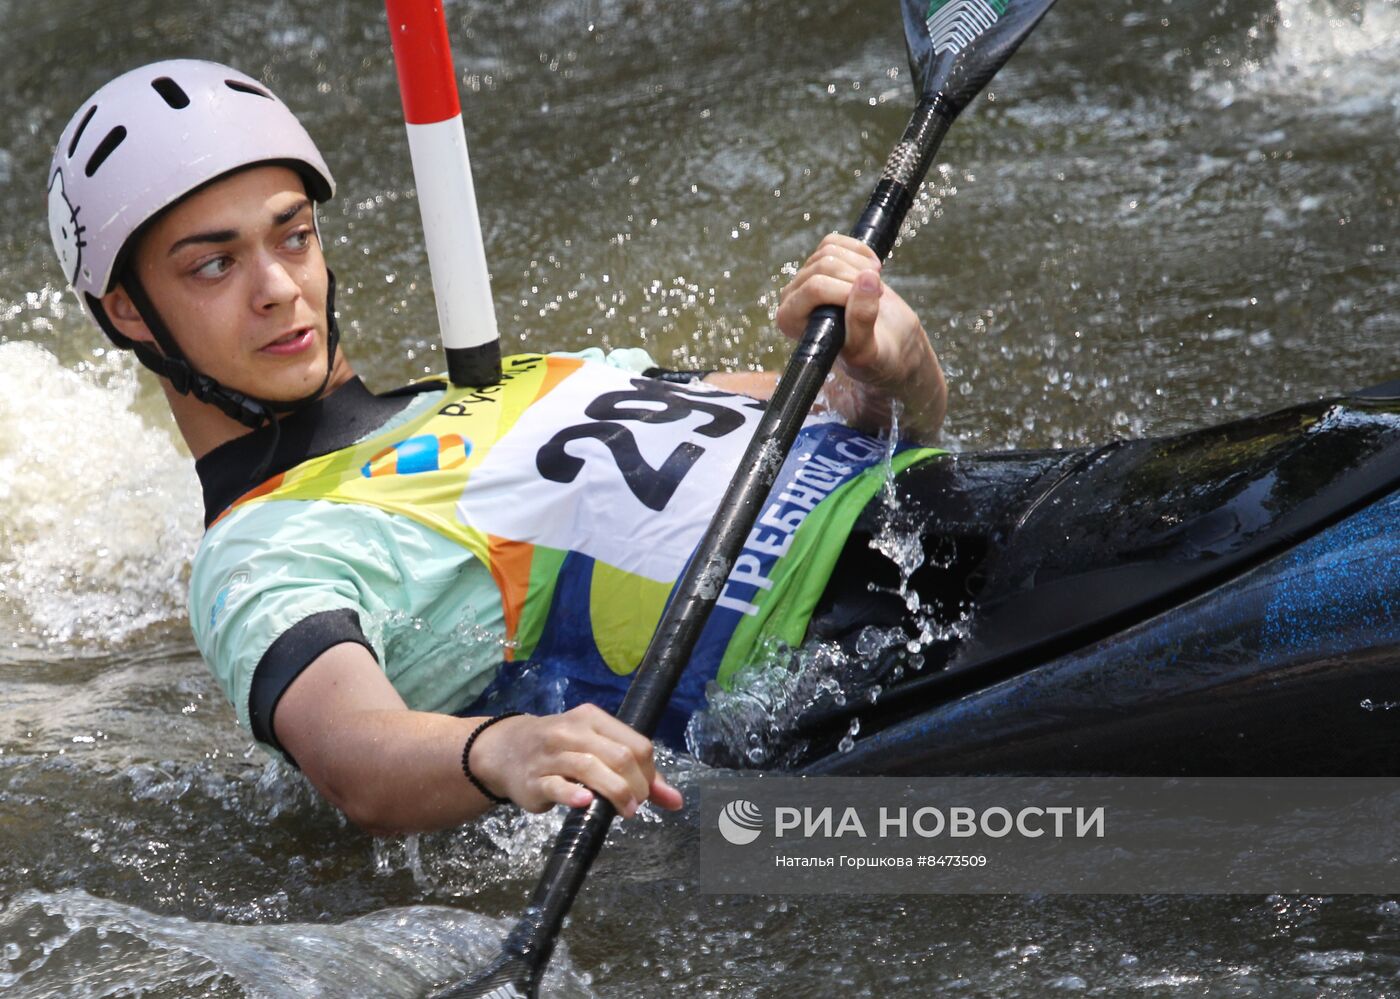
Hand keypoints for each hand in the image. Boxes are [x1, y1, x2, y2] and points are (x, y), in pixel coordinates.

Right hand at [468, 705, 684, 816]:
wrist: (505, 749)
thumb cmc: (560, 749)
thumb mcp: (597, 748)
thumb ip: (635, 772)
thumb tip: (676, 801)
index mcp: (593, 719)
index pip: (636, 744)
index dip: (650, 773)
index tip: (647, 792)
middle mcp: (572, 731)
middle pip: (619, 757)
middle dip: (637, 786)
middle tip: (637, 805)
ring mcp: (551, 755)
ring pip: (591, 769)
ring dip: (616, 793)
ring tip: (626, 811)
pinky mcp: (534, 780)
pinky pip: (557, 786)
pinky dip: (574, 795)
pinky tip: (586, 803)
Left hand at [775, 233, 946, 438]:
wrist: (888, 346)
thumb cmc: (873, 356)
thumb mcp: (868, 349)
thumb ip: (862, 319)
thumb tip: (866, 278)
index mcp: (790, 322)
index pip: (815, 287)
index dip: (847, 291)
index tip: (871, 305)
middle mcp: (792, 298)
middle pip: (824, 265)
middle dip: (857, 278)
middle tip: (877, 298)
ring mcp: (805, 277)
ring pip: (830, 251)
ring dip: (861, 266)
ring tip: (875, 289)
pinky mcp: (821, 262)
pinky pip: (835, 241)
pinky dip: (859, 251)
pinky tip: (872, 270)